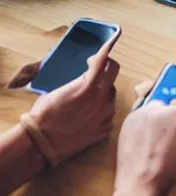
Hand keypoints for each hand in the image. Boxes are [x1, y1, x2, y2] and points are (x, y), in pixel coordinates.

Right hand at [22, 41, 118, 162]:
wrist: (41, 143)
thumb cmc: (44, 114)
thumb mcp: (61, 90)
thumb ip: (80, 81)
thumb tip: (88, 76)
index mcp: (89, 87)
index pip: (104, 62)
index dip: (103, 54)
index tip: (101, 52)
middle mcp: (102, 99)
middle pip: (114, 74)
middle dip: (106, 68)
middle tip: (96, 70)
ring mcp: (106, 115)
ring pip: (111, 95)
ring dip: (103, 91)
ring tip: (88, 97)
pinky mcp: (105, 129)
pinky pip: (109, 113)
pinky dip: (101, 110)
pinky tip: (89, 113)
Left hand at [113, 77, 175, 195]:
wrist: (142, 181)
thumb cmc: (171, 167)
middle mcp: (169, 106)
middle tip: (174, 126)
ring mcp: (149, 110)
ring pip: (158, 106)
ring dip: (160, 116)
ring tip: (156, 138)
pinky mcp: (133, 115)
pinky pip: (143, 113)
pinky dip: (146, 122)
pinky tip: (145, 140)